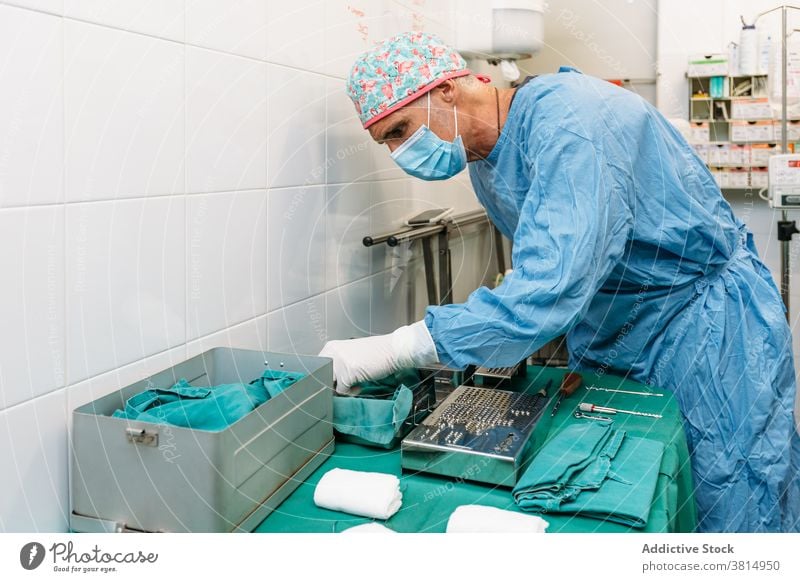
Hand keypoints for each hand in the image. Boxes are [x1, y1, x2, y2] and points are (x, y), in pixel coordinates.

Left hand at [318, 321, 437, 392]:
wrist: (392, 350)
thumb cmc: (375, 354)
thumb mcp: (350, 355)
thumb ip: (337, 366)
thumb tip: (327, 384)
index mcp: (330, 347)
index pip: (316, 368)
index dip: (324, 379)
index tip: (332, 384)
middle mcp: (331, 353)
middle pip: (320, 378)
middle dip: (331, 386)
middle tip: (344, 387)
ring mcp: (339, 362)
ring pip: (330, 386)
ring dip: (342, 390)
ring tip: (354, 383)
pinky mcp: (348, 372)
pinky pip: (343, 391)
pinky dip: (351, 392)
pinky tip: (360, 384)